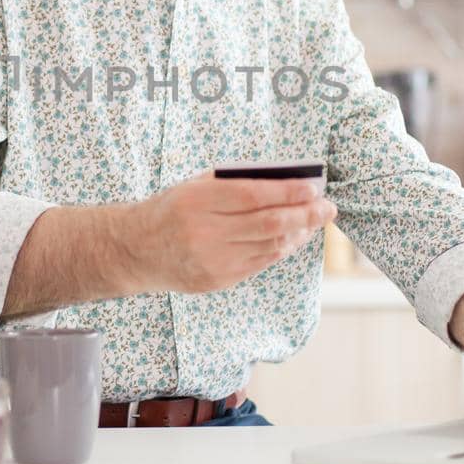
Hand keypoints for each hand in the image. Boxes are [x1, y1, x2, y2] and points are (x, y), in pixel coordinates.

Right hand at [126, 172, 336, 293]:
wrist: (135, 249)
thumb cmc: (171, 210)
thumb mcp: (194, 187)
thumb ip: (233, 184)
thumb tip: (283, 182)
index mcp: (197, 201)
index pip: (254, 195)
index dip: (288, 192)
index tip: (314, 187)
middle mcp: (204, 233)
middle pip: (269, 223)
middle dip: (306, 215)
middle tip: (328, 207)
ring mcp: (211, 261)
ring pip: (269, 246)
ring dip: (298, 233)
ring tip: (314, 221)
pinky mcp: (216, 280)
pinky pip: (259, 263)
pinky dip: (280, 249)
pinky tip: (292, 238)